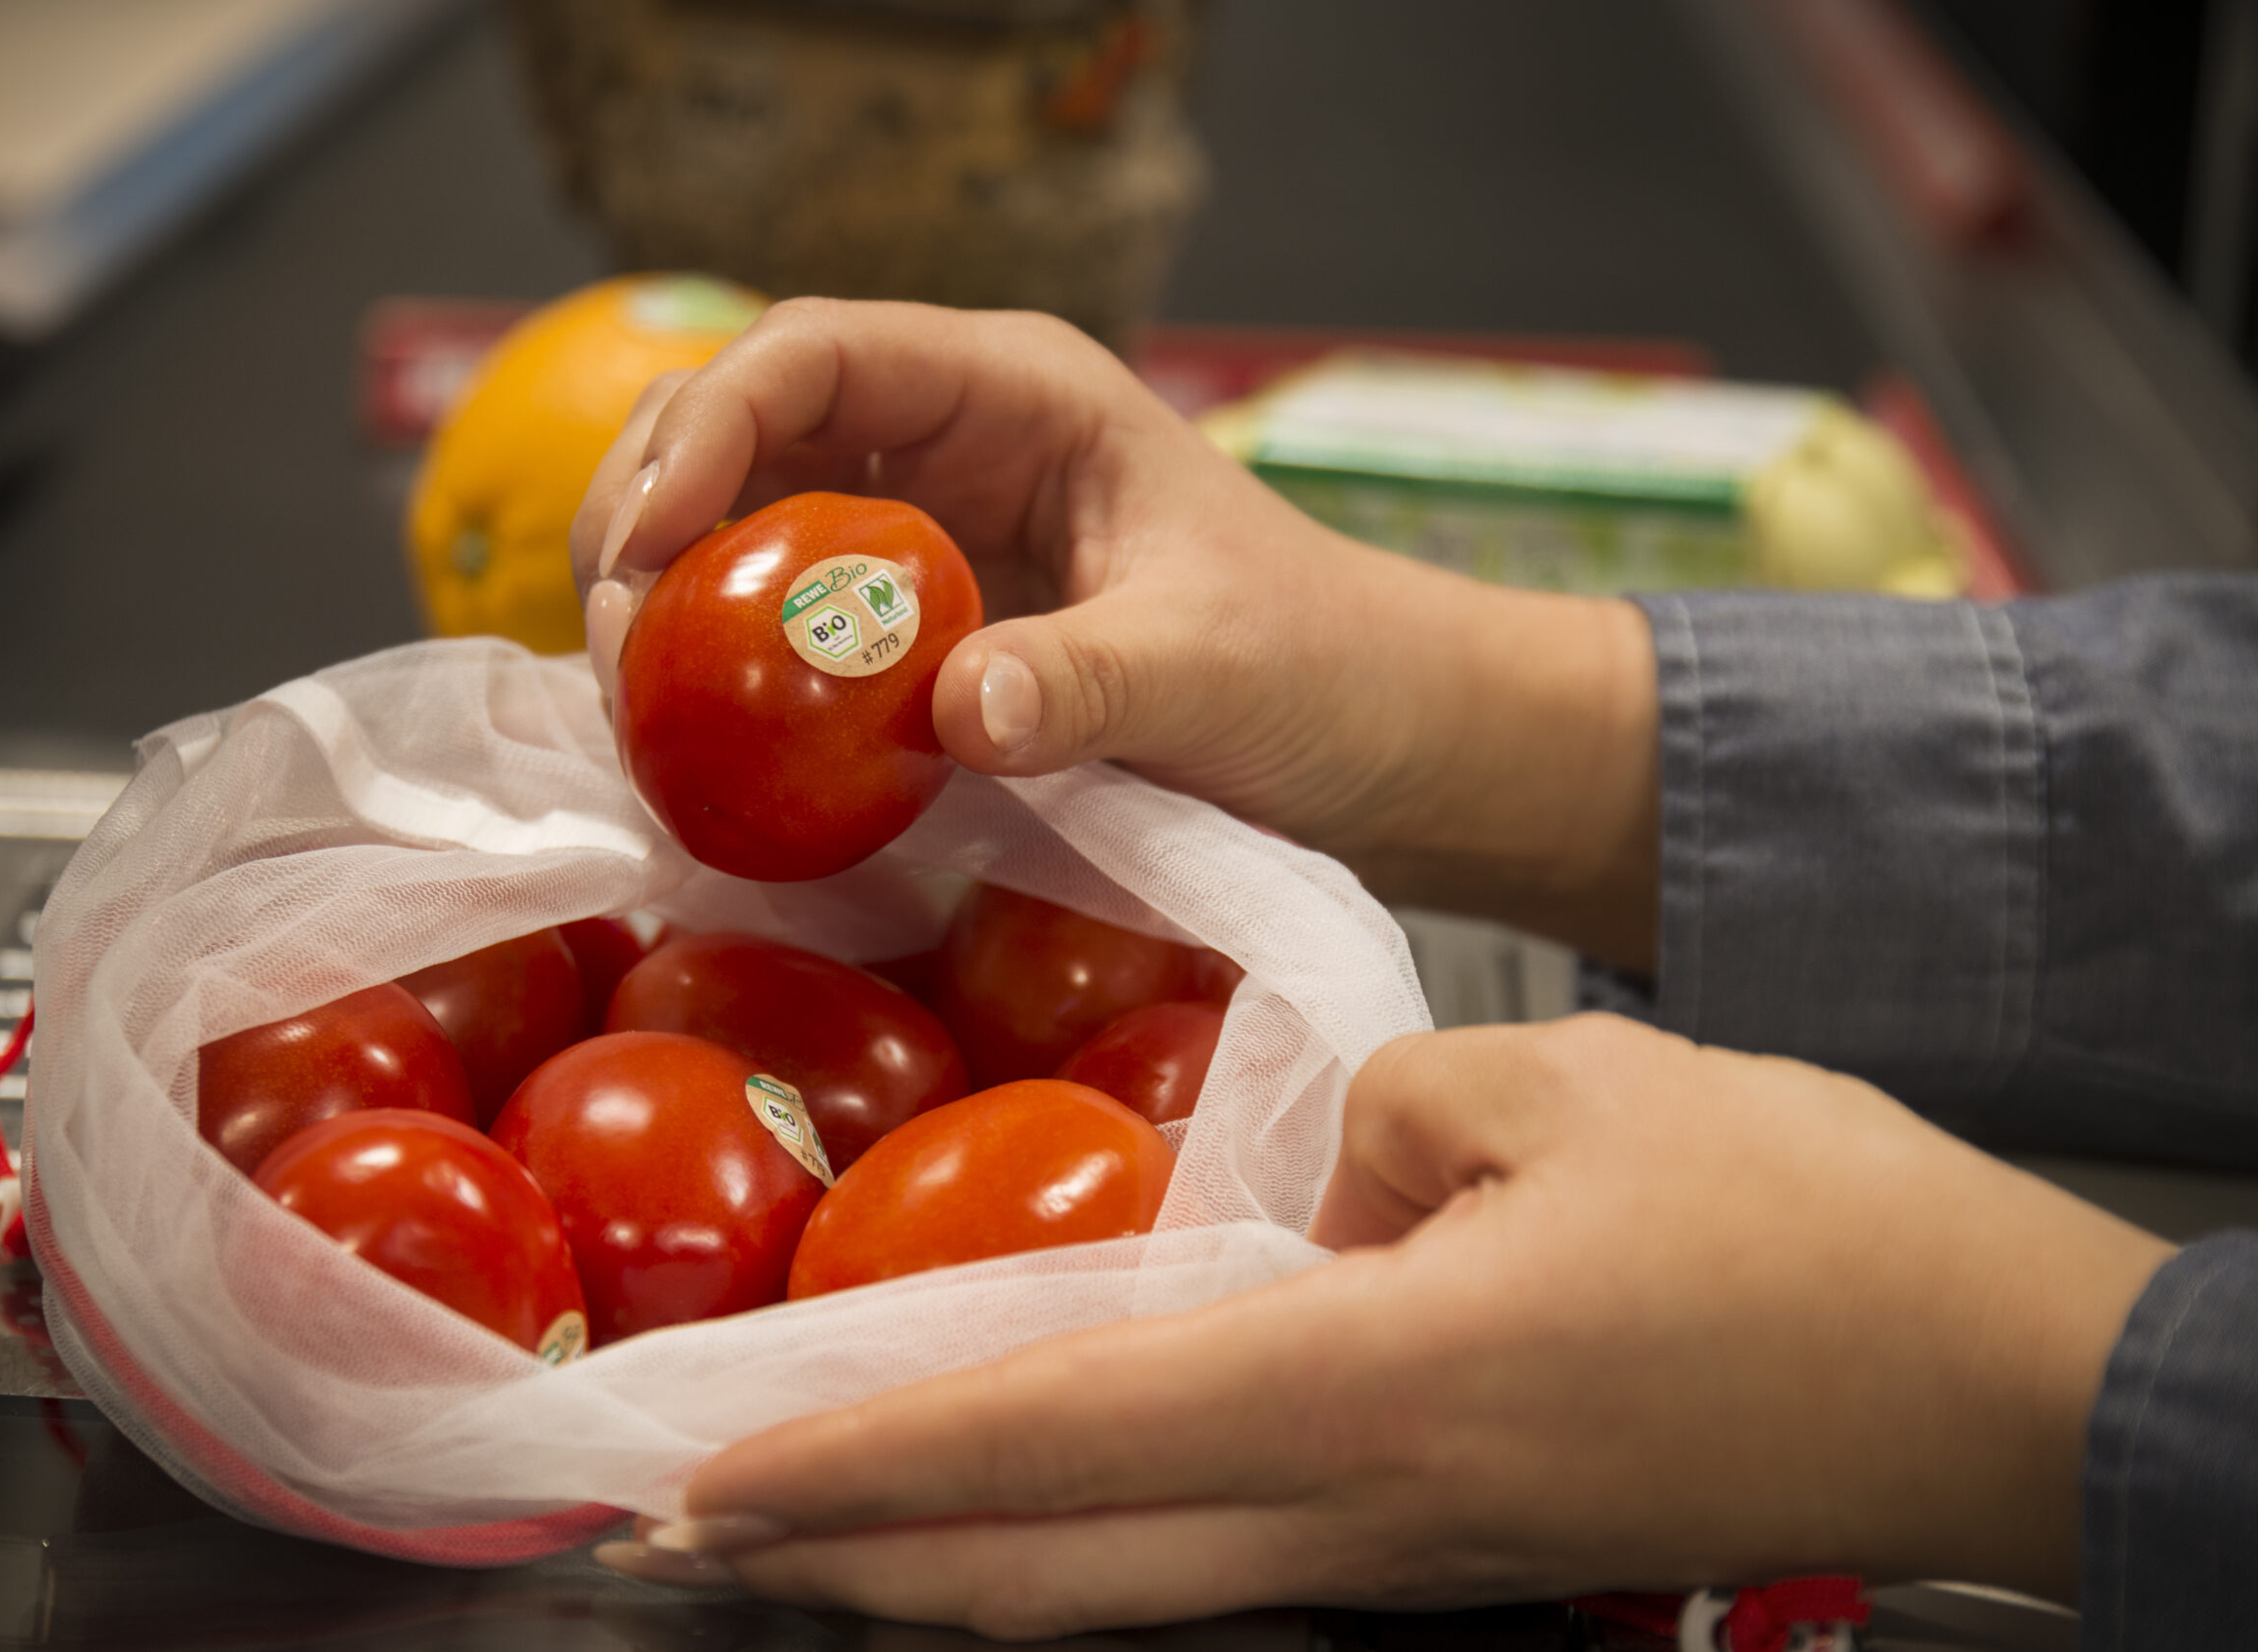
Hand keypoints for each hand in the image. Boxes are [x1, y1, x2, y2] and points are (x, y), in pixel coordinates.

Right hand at [570, 300, 1659, 967]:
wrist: (1385, 741)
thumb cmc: (1323, 666)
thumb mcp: (1214, 670)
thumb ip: (1093, 681)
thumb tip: (955, 711)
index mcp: (1014, 393)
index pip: (810, 354)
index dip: (702, 433)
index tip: (643, 553)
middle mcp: (947, 444)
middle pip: (737, 434)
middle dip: (645, 521)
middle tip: (608, 658)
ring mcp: (924, 538)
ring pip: (739, 532)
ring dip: (664, 608)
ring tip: (632, 718)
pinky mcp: (920, 632)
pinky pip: (785, 632)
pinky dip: (724, 680)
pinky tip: (697, 755)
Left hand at [595, 1015, 2170, 1637]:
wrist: (1988, 1379)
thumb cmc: (1802, 1218)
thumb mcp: (1559, 1090)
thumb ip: (1368, 1118)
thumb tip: (1288, 1182)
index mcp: (1375, 1386)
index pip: (1056, 1429)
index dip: (866, 1460)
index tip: (707, 1477)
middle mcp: (1368, 1513)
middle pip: (1055, 1574)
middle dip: (860, 1564)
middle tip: (693, 1534)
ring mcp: (1417, 1560)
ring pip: (1131, 1591)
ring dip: (960, 1566)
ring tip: (831, 1525)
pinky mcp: (1465, 1553)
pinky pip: (1229, 1561)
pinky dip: (1093, 1543)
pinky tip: (1047, 1492)